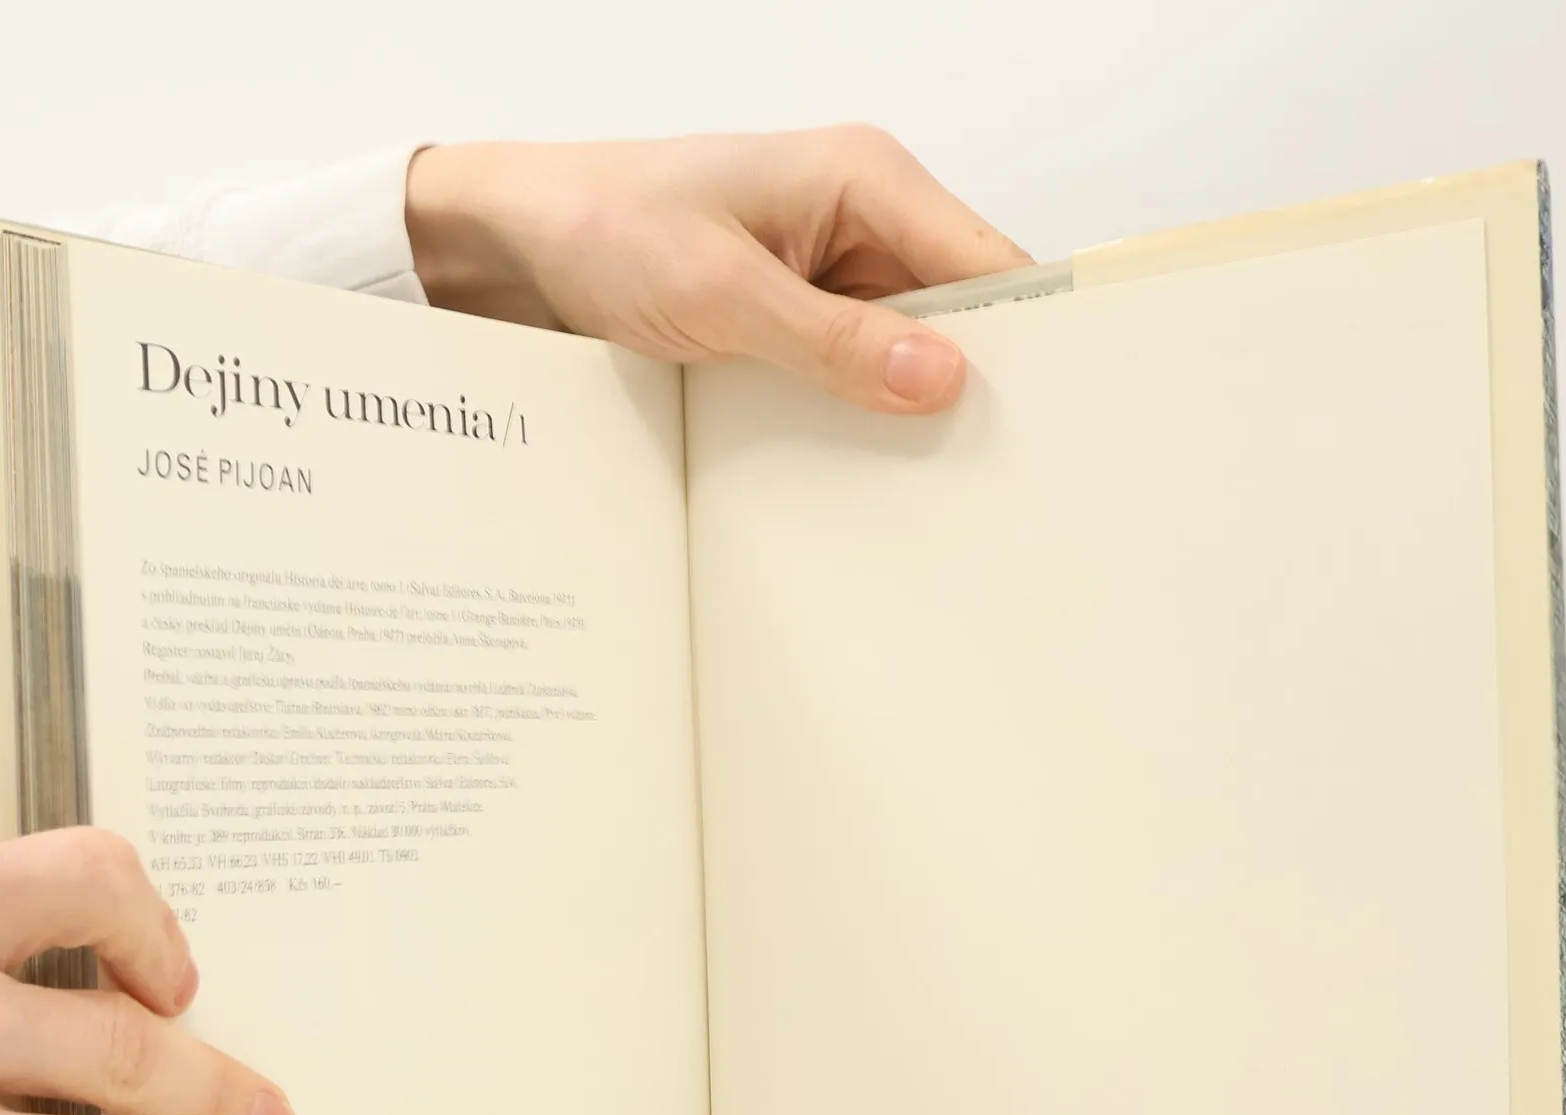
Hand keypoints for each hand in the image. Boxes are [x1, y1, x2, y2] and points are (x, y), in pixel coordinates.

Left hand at [403, 127, 1031, 413]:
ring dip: (904, 409)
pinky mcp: (795, 317)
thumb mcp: (722, 295)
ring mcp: (827, 272)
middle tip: (987, 475)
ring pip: (905, 352)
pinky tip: (859, 467)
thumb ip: (834, 342)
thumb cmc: (606, 227)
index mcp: (865, 179)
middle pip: (958, 314)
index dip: (1026, 339)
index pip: (986, 263)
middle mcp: (860, 219)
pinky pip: (852, 370)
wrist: (517, 243)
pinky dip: (857, 415)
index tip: (1048, 418)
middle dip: (967, 387)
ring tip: (928, 485)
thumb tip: (940, 378)